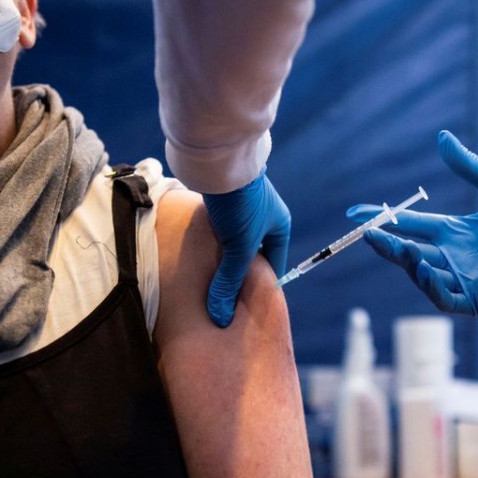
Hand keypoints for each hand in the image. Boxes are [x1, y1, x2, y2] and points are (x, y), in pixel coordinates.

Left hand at [202, 166, 289, 326]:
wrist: (219, 159)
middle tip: (222, 296)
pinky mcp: (223, 200)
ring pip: (233, 241)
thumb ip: (228, 282)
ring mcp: (244, 207)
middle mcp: (266, 216)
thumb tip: (221, 318)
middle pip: (252, 254)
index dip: (259, 286)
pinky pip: (219, 229)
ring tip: (207, 278)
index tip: (243, 306)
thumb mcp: (238, 246)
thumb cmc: (239, 203)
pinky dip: (211, 242)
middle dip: (237, 273)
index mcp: (280, 226)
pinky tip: (197, 254)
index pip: (274, 265)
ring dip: (221, 257)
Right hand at [346, 130, 477, 315]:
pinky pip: (446, 298)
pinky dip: (431, 287)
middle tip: (368, 234)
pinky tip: (425, 268)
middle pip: (409, 253)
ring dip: (408, 264)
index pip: (410, 225)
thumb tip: (441, 137)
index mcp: (456, 230)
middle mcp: (455, 256)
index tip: (356, 212)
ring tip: (403, 248)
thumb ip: (468, 165)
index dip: (383, 220)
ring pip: (423, 277)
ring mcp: (466, 279)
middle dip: (387, 245)